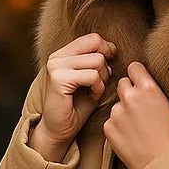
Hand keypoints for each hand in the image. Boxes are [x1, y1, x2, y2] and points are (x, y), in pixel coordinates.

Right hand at [38, 32, 116, 146]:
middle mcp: (57, 57)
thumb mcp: (90, 80)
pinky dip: (98, 87)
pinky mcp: (58, 79)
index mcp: (63, 54)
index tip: (109, 67)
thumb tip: (112, 50)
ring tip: (95, 91)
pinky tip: (92, 96)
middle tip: (100, 85)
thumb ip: (97, 63)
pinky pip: (92, 76)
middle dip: (105, 67)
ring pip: (97, 61)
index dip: (107, 49)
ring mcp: (56, 66)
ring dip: (102, 79)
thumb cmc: (77, 107)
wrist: (59, 130)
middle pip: (97, 47)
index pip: (93, 38)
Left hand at [103, 61, 168, 168]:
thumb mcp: (166, 105)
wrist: (160, 162)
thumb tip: (140, 81)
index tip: (138, 82)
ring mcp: (117, 112)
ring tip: (136, 128)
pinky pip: (111, 121)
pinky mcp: (108, 126)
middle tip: (138, 108)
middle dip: (128, 92)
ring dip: (122, 112)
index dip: (136, 75)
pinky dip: (117, 127)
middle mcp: (130, 96)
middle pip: (122, 83)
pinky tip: (129, 136)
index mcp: (148, 88)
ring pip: (116, 104)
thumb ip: (151, 91)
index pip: (133, 67)